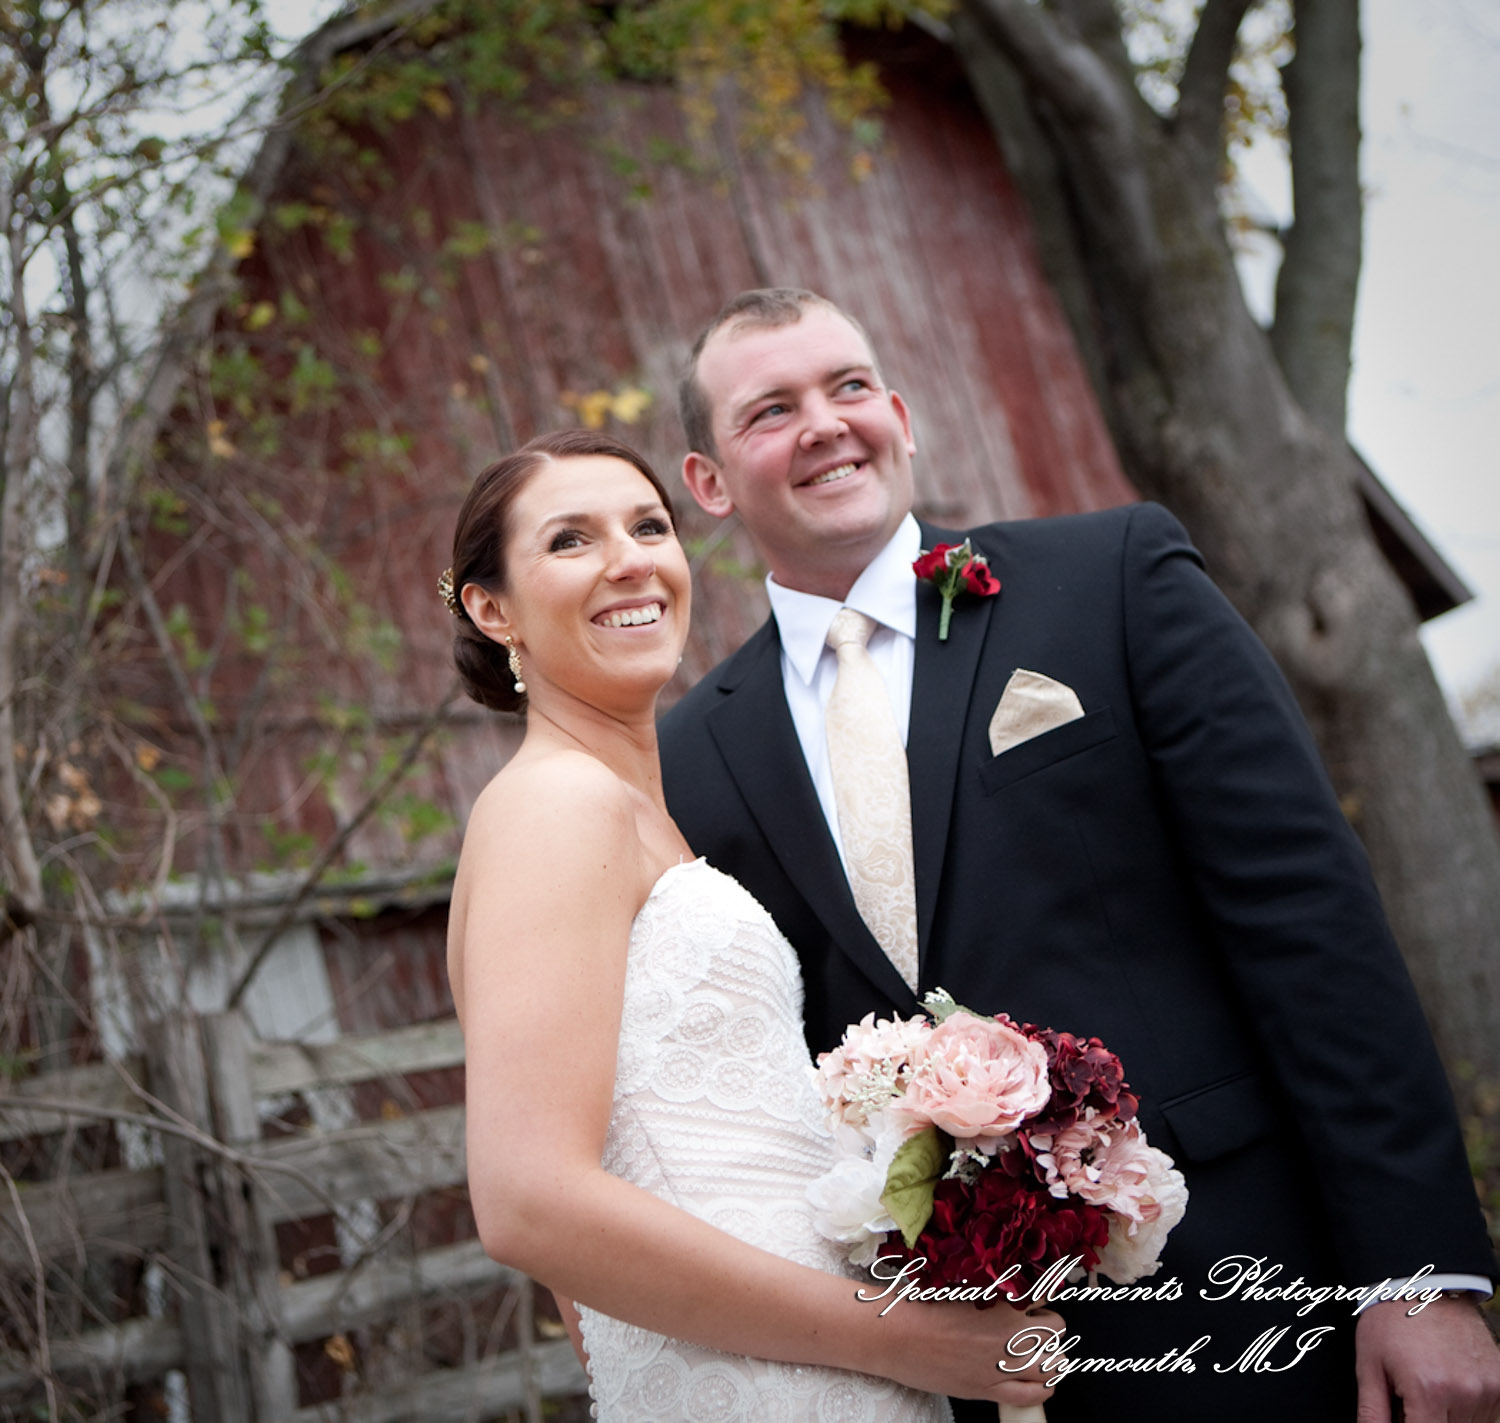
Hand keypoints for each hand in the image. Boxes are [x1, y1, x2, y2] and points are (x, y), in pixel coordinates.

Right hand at [889, 1300, 1066, 1406]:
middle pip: (1055, 1328)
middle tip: (1030, 1323)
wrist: (895, 1335)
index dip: (1037, 1296)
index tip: (1028, 1299)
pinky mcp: (990, 1388)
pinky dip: (1043, 1387)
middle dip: (1046, 1324)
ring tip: (1037, 1352)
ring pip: (1054, 1364)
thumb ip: (990, 1286)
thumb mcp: (959, 1282)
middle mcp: (1009, 1331)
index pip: (1043, 1294)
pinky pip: (1034, 1395)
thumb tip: (1010, 1286)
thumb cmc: (920, 1304)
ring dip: (1049, 1355)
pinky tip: (1039, 1381)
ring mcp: (1002, 1362)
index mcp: (1002, 1299)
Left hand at [1354, 1295, 1499, 1422]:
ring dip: (1445, 1417)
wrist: (1424, 1286)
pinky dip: (1464, 1407)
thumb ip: (1372, 1413)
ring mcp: (1488, 1388)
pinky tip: (1447, 1382)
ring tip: (1426, 1386)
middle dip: (1424, 1420)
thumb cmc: (1390, 1321)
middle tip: (1408, 1396)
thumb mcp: (1368, 1366)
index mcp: (1429, 1390)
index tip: (1401, 1412)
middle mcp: (1465, 1392)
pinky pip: (1484, 1414)